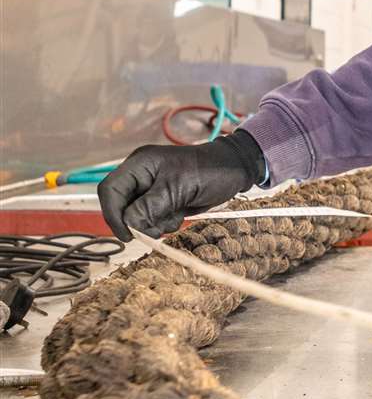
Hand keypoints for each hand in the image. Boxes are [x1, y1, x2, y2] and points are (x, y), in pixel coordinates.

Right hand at [98, 131, 265, 241]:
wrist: (234, 171)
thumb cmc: (209, 171)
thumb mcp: (178, 188)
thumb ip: (150, 206)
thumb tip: (129, 224)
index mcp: (139, 164)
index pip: (110, 190)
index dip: (113, 214)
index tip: (128, 234)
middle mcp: (141, 176)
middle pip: (122, 206)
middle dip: (138, 221)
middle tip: (156, 229)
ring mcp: (151, 189)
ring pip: (137, 216)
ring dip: (154, 224)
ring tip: (176, 216)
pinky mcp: (163, 200)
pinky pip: (152, 219)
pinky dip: (164, 223)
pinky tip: (180, 215)